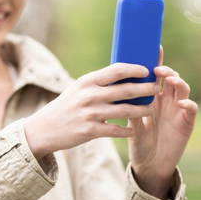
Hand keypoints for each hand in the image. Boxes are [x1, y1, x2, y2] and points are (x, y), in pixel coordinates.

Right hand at [24, 63, 160, 158]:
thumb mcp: (77, 90)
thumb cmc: (64, 107)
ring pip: (125, 111)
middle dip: (146, 89)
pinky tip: (134, 130)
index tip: (147, 70)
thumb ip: (97, 84)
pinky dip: (128, 130)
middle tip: (157, 89)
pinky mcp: (90, 131)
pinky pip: (116, 130)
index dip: (135, 69)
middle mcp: (89, 95)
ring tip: (151, 110)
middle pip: (126, 90)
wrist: (43, 129)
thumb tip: (122, 76)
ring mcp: (90, 113)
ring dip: (142, 111)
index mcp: (86, 82)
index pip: (116, 70)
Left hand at [128, 46, 197, 198]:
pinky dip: (188, 105)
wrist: (148, 164)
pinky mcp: (185, 124)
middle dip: (166, 70)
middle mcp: (166, 102)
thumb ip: (129, 107)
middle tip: (157, 68)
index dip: (156, 62)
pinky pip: (191, 111)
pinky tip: (181, 103)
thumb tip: (117, 91)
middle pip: (170, 79)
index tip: (152, 48)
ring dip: (177, 82)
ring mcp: (177, 111)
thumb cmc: (139, 141)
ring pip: (182, 90)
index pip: (155, 77)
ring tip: (169, 79)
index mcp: (152, 98)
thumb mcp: (131, 123)